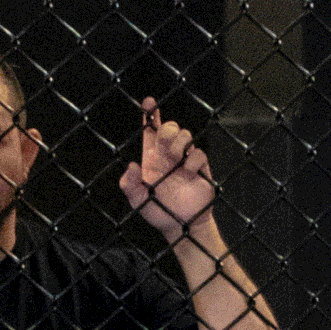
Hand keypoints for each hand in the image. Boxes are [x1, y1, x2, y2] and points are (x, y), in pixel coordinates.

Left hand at [121, 97, 218, 242]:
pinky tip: (188, 172)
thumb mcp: (136, 200)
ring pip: (186, 135)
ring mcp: (185, 161)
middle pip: (170, 128)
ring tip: (174, 159)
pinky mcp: (200, 169)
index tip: (149, 102)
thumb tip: (132, 166)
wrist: (180, 226)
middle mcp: (168, 156)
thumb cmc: (157, 211)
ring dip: (179, 143)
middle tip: (164, 145)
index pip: (151, 131)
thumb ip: (130, 184)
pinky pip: (199, 153)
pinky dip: (193, 159)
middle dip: (167, 130)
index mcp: (152, 158)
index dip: (150, 115)